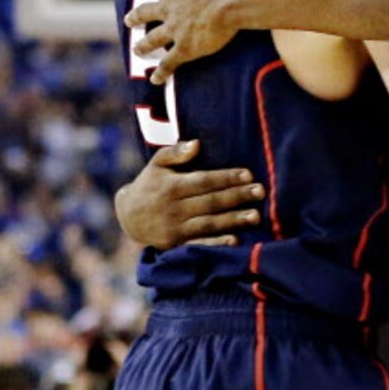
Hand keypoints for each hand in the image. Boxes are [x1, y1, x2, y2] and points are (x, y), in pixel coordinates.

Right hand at [114, 140, 261, 248]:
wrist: (129, 217)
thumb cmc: (149, 184)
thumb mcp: (156, 164)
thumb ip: (175, 153)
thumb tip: (196, 144)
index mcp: (172, 186)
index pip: (204, 181)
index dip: (226, 178)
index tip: (248, 175)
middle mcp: (174, 208)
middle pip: (211, 202)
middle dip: (237, 197)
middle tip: (260, 192)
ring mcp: (176, 228)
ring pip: (209, 223)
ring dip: (233, 220)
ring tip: (255, 216)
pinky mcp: (176, 244)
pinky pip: (199, 244)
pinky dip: (217, 243)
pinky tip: (235, 240)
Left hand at [124, 0, 242, 81]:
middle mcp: (167, 9)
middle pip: (145, 13)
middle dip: (136, 17)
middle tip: (128, 20)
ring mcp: (175, 30)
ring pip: (153, 39)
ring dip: (144, 46)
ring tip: (137, 50)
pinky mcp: (186, 48)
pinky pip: (170, 63)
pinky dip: (162, 72)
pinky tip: (155, 80)